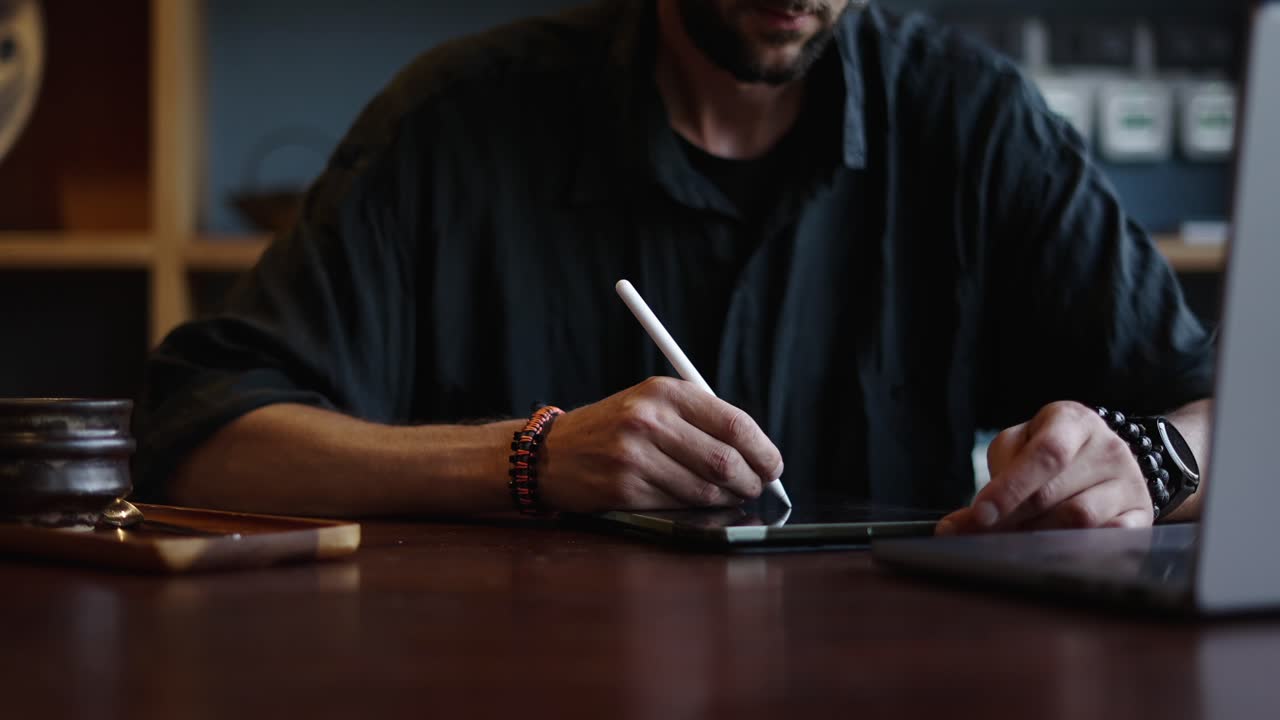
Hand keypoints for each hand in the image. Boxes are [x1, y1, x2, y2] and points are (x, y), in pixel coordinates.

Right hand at [537, 377, 784, 512]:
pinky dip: (697, 509)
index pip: (734, 423)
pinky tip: (697, 504)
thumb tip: (759, 455)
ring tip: (730, 497)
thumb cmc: (615, 429)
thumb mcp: (652, 404)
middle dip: (751, 481)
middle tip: (756, 488)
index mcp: (665, 392)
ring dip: (728, 500)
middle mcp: (649, 419)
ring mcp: (634, 456)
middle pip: (724, 460)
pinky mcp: (624, 489)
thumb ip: (702, 421)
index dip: (763, 450)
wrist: (553, 453)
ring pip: (706, 489)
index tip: (773, 466)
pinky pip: (679, 505)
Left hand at [937, 402, 1152, 534]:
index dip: (1011, 487)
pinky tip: (1054, 553)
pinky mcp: (1141, 515)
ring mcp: (1129, 483)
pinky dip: (1078, 549)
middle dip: (1012, 519)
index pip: (1046, 454)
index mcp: (1073, 421)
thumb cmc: (1050, 450)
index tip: (980, 514)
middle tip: (982, 535)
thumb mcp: (1021, 445)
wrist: (1108, 457)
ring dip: (1039, 537)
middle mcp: (1108, 449)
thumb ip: (995, 476)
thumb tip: (957, 526)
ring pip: (1080, 521)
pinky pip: (1111, 540)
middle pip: (1056, 494)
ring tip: (1014, 542)